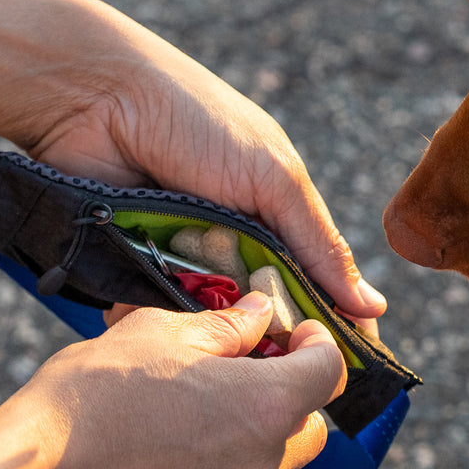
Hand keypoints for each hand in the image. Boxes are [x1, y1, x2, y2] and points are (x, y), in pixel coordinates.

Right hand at [7, 292, 344, 468]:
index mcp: (266, 407)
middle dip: (286, 403)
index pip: (330, 370)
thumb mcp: (159, 333)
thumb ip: (226, 326)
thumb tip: (259, 313)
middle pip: (308, 431)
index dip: (315, 345)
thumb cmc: (90, 398)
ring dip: (251, 454)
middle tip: (240, 383)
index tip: (293, 337)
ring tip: (193, 432)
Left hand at [23, 40, 386, 334]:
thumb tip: (373, 307)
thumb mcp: (274, 178)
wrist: (94, 97)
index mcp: (277, 219)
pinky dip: (164, 323)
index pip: (317, 284)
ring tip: (225, 355)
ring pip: (212, 323)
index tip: (355, 368)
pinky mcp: (136, 270)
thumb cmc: (195, 120)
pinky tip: (172, 338)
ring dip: (218, 336)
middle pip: (265, 314)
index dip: (335, 324)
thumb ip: (319, 245)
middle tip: (283, 370)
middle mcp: (234, 244)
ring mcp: (184, 260)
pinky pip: (159, 314)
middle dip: (273, 341)